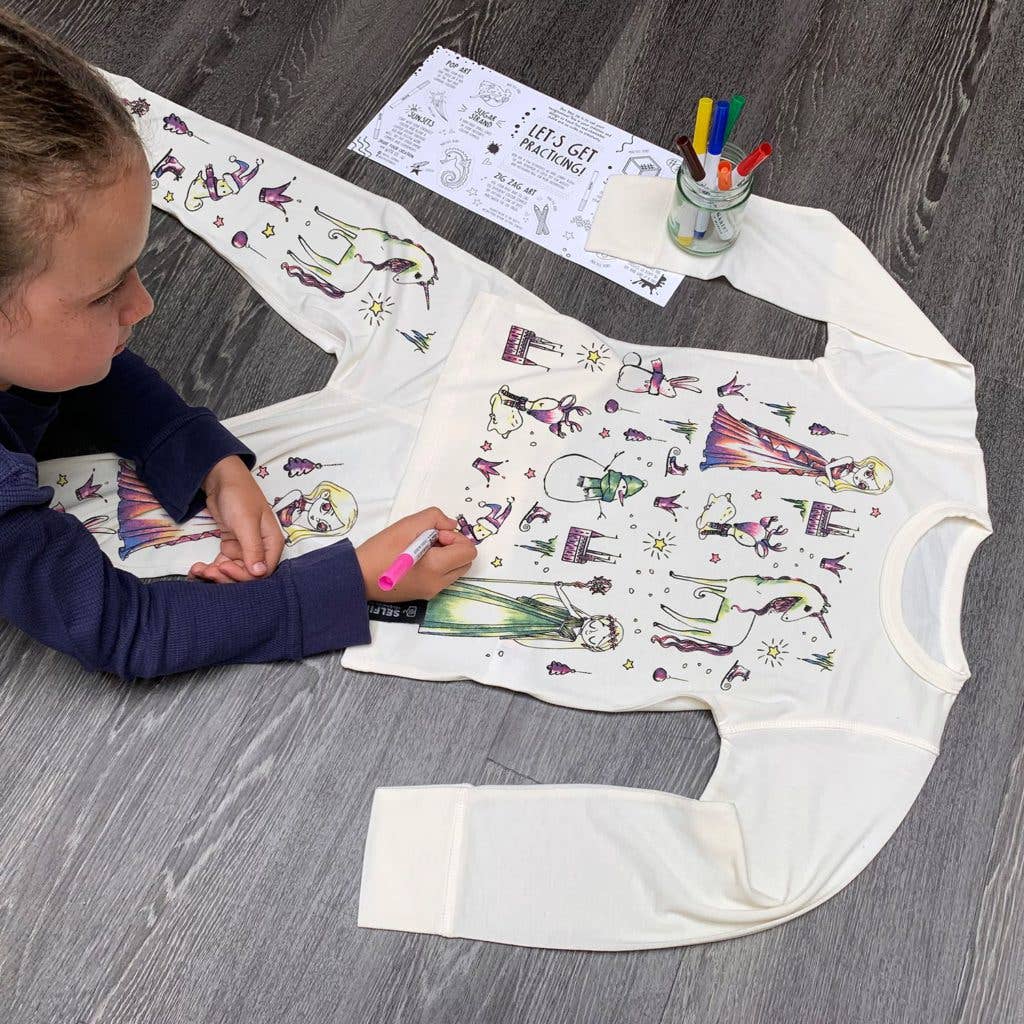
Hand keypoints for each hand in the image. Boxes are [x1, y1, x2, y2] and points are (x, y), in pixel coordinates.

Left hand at [188, 456, 285, 582]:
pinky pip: (223, 564)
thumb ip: (253, 548)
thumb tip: (260, 573)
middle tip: (207, 571)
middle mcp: (261, 549)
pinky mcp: (231, 547)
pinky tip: (197, 570)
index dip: (243, 575)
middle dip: (226, 577)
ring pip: (233, 572)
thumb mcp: (246, 522)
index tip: (223, 567)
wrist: (221, 479)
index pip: (262, 572)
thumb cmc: (239, 496)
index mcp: (271, 543)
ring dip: (215, 574)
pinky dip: (211, 569)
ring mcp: (245, 549)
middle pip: (247, 575)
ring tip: (198, 569)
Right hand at [357, 506, 476, 601]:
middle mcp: (438, 584)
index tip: (434, 535)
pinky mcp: (423, 595)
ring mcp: (431, 592)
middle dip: (453, 547)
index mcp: (436, 567)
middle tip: (430, 541)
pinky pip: (442, 578)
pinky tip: (417, 560)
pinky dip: (438, 566)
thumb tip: (450, 525)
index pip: (468, 551)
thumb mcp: (407, 524)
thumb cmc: (380, 550)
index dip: (455, 538)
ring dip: (446, 557)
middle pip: (465, 562)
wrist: (357, 576)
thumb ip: (435, 518)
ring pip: (455, 570)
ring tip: (422, 550)